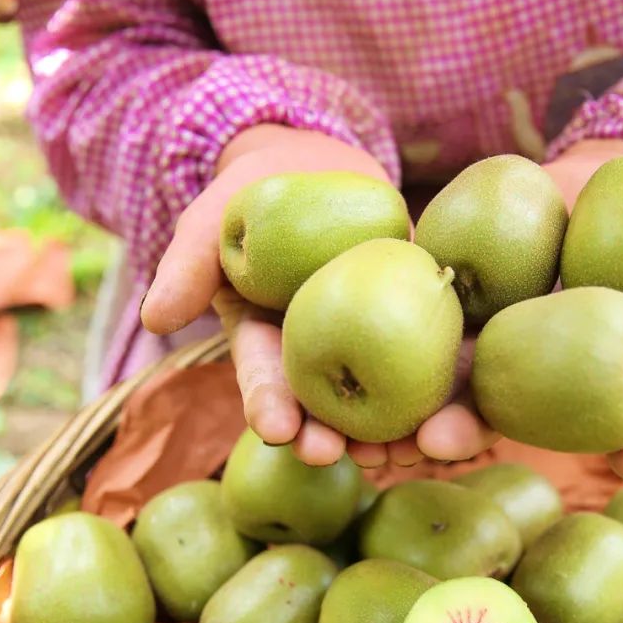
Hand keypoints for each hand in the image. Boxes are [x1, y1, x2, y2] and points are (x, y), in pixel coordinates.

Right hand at [141, 125, 497, 467]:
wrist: (321, 164)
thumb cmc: (256, 191)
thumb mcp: (215, 216)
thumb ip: (189, 261)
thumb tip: (155, 316)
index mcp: (266, 342)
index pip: (264, 379)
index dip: (269, 405)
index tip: (276, 429)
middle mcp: (319, 354)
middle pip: (328, 408)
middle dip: (335, 439)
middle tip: (342, 458)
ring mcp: (372, 341)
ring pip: (388, 398)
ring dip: (401, 432)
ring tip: (411, 452)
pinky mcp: (420, 319)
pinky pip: (439, 359)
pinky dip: (451, 390)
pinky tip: (466, 416)